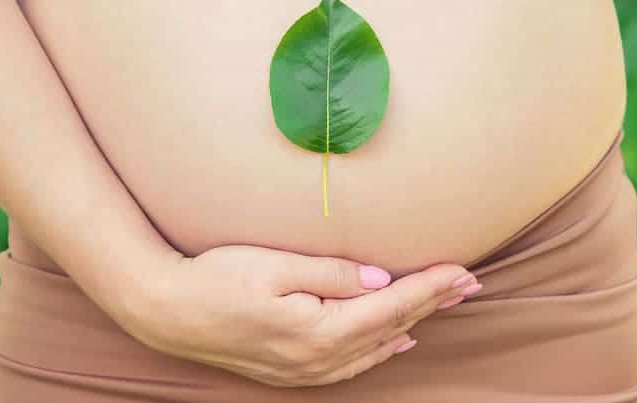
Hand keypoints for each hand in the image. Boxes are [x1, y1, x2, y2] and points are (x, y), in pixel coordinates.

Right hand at [125, 243, 480, 387]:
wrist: (167, 312)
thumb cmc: (216, 279)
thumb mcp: (275, 264)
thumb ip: (331, 273)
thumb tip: (379, 278)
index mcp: (319, 330)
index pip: (391, 306)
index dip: (429, 287)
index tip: (462, 270)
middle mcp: (318, 359)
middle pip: (391, 329)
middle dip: (432, 303)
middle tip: (469, 283)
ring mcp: (304, 371)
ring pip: (376, 349)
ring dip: (413, 324)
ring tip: (444, 303)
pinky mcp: (291, 371)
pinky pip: (352, 364)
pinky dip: (382, 350)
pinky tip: (398, 342)